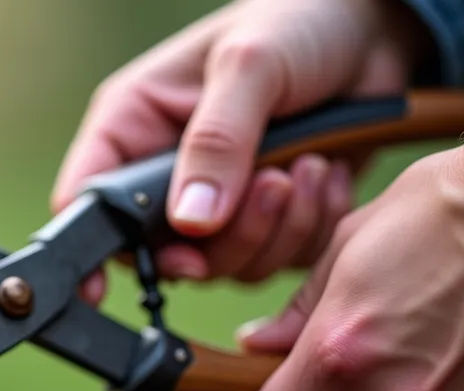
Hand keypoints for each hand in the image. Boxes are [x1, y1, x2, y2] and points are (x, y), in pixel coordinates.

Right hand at [56, 0, 431, 303]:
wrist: (376, 30)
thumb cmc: (298, 22)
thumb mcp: (250, 65)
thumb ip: (217, 143)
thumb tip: (191, 224)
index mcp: (134, 128)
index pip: (88, 203)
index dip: (92, 252)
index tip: (103, 291)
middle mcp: (168, 175)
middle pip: (167, 254)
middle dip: (226, 237)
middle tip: (272, 183)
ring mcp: (218, 205)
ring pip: (227, 267)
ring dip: (278, 228)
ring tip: (309, 164)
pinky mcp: (268, 222)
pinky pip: (280, 262)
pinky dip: (312, 227)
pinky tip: (327, 172)